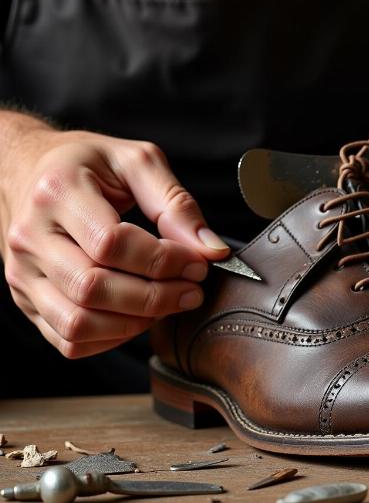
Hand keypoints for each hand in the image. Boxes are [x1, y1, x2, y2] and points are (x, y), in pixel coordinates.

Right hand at [2, 128, 229, 357]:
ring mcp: (23, 273)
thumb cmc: (87, 164)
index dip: (163, 261)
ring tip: (169, 303)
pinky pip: (68, 339)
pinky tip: (138, 316)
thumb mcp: (138, 162)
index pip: (112, 243)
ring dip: (136, 322)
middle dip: (156, 297)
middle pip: (93, 289)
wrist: (28, 171)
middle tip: (192, 289)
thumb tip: (212, 250)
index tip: (198, 263)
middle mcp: (32, 236)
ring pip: (78, 323)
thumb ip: (177, 204)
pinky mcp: (26, 299)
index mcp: (58, 191)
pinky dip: (111, 338)